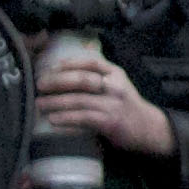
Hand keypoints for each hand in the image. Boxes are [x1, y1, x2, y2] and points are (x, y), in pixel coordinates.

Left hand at [34, 52, 171, 157]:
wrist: (148, 128)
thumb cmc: (126, 105)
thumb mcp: (117, 84)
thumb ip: (99, 73)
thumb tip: (72, 60)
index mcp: (116, 74)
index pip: (90, 62)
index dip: (68, 64)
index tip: (51, 68)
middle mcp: (115, 86)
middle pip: (81, 79)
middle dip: (57, 82)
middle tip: (40, 85)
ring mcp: (113, 104)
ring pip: (78, 100)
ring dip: (55, 102)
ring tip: (40, 104)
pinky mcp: (110, 122)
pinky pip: (82, 119)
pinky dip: (66, 119)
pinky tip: (53, 120)